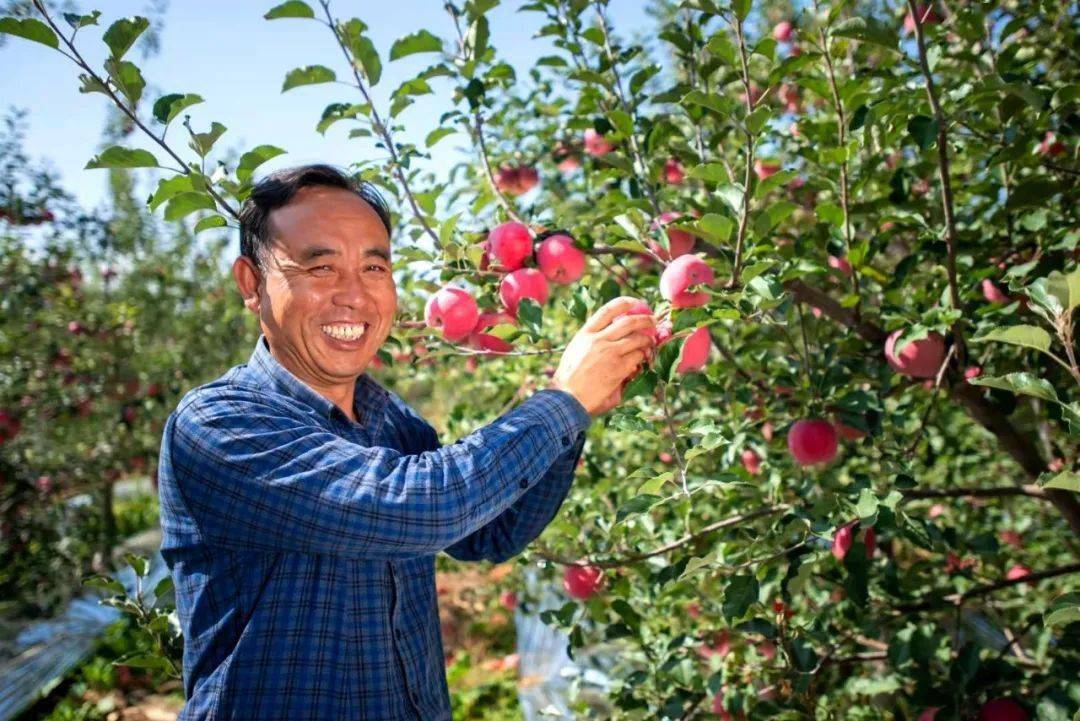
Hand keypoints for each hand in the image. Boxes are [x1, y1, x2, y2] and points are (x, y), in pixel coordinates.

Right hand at [546, 297, 657, 416]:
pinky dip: (642, 358)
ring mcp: (609, 353)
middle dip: (645, 319)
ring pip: (637, 339)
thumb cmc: (570, 378)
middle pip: (629, 321)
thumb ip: (594, 341)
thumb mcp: (577, 351)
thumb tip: (615, 337)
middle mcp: (598, 339)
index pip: (608, 310)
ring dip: (647, 341)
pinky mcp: (619, 368)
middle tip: (653, 320)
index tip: (636, 302)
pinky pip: (637, 357)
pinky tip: (641, 362)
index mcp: (585, 333)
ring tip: (650, 344)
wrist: (567, 398)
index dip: (625, 303)